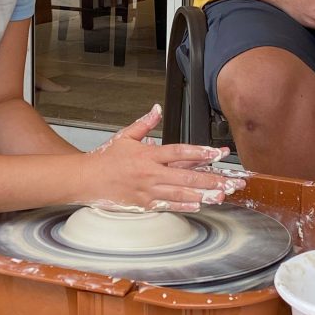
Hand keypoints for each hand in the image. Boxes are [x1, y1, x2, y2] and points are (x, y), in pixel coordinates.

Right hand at [80, 104, 245, 211]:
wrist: (86, 179)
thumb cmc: (105, 159)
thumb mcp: (125, 136)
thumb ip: (144, 124)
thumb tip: (157, 109)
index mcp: (148, 155)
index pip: (179, 152)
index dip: (199, 153)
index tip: (216, 153)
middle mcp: (150, 173)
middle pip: (186, 176)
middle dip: (210, 178)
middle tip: (229, 181)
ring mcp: (148, 190)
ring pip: (180, 193)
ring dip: (202, 194)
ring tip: (220, 195)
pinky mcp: (144, 204)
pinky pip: (168, 205)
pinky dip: (184, 205)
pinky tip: (198, 204)